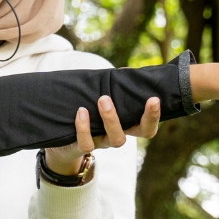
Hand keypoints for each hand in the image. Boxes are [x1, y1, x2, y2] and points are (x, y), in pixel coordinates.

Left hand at [43, 95, 160, 174]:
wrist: (64, 144)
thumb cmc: (89, 117)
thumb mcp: (103, 103)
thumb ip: (115, 88)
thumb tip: (124, 71)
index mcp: (128, 125)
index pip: (149, 125)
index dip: (154, 115)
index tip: (154, 98)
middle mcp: (120, 135)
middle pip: (141, 133)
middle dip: (144, 117)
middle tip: (143, 98)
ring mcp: (103, 143)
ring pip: (116, 138)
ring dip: (111, 118)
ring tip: (103, 99)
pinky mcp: (83, 148)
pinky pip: (87, 143)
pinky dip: (84, 128)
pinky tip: (81, 111)